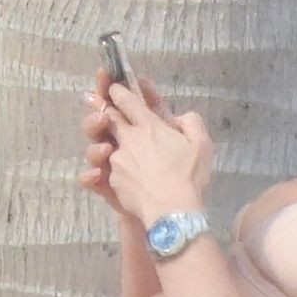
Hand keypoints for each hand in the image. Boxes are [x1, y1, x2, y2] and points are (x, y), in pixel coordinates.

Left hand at [89, 79, 212, 223]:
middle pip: (109, 118)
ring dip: (105, 142)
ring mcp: (117, 160)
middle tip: (95, 102)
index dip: (119, 91)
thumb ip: (191, 122)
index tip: (113, 87)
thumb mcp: (201, 143)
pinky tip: (111, 175)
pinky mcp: (111, 180)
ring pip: (104, 144)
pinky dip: (106, 169)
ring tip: (108, 147)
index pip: (128, 101)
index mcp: (149, 126)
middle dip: (101, 109)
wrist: (170, 209)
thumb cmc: (188, 175)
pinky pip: (104, 170)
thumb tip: (181, 117)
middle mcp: (128, 138)